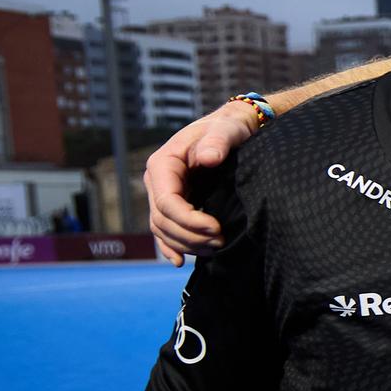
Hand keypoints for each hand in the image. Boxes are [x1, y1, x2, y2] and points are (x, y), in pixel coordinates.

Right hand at [145, 102, 258, 265]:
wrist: (232, 129)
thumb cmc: (228, 128)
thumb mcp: (226, 130)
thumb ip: (218, 142)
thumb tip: (208, 158)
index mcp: (164, 164)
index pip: (167, 203)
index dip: (189, 221)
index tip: (216, 229)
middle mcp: (158, 181)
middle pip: (163, 220)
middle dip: (190, 236)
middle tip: (220, 241)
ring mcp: (163, 194)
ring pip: (163, 229)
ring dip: (186, 244)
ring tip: (215, 247)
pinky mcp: (175, 204)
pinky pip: (165, 230)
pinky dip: (171, 247)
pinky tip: (180, 261)